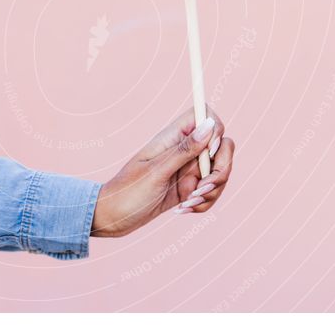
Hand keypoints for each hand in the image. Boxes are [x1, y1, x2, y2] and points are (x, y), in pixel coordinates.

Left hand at [91, 107, 234, 236]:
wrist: (112, 217)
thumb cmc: (127, 192)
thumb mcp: (157, 171)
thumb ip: (184, 149)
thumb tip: (209, 124)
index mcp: (173, 137)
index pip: (205, 116)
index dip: (216, 131)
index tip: (210, 153)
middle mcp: (184, 150)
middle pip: (222, 147)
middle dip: (221, 170)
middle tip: (201, 188)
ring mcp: (188, 169)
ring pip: (220, 172)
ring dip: (212, 192)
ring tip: (188, 204)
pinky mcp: (189, 188)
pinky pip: (210, 191)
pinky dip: (204, 203)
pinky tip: (184, 209)